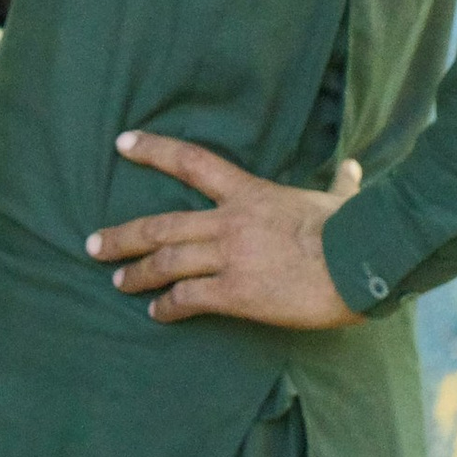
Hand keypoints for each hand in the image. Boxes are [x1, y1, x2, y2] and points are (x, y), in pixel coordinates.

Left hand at [88, 131, 364, 325]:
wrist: (362, 262)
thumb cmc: (356, 228)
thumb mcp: (341, 199)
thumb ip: (341, 183)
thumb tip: (355, 167)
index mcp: (250, 193)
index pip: (192, 162)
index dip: (154, 150)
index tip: (122, 143)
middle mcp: (229, 222)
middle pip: (161, 225)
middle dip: (123, 236)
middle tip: (94, 245)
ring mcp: (230, 258)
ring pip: (166, 263)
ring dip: (138, 274)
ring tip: (120, 283)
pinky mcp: (236, 294)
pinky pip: (189, 299)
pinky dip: (169, 306)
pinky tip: (159, 313)